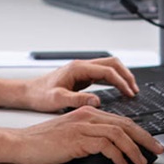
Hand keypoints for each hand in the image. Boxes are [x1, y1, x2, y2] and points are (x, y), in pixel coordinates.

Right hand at [10, 106, 163, 163]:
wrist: (21, 144)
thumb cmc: (44, 143)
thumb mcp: (72, 137)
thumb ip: (91, 138)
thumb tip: (115, 151)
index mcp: (87, 112)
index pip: (121, 120)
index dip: (140, 132)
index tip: (151, 144)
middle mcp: (86, 115)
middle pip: (125, 124)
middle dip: (145, 138)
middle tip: (158, 150)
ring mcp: (81, 125)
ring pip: (118, 133)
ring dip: (134, 149)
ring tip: (141, 162)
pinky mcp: (76, 138)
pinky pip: (105, 145)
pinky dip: (117, 155)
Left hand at [21, 57, 139, 111]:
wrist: (28, 93)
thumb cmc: (39, 95)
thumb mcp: (57, 99)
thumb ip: (77, 99)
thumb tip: (97, 100)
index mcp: (78, 68)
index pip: (107, 70)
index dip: (121, 81)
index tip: (130, 93)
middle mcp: (81, 66)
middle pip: (112, 63)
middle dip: (126, 75)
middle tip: (135, 90)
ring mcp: (82, 70)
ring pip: (109, 67)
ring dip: (122, 76)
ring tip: (131, 90)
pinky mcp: (81, 77)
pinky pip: (103, 74)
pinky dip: (114, 80)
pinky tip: (118, 90)